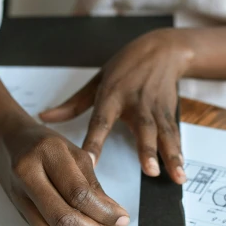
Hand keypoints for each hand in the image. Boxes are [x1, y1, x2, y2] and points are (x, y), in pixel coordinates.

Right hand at [0, 113, 129, 225]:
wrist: (8, 141)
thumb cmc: (45, 144)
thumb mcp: (75, 152)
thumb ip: (93, 183)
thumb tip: (113, 213)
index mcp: (48, 152)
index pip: (78, 192)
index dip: (104, 211)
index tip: (121, 216)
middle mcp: (29, 174)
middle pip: (63, 218)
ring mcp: (20, 195)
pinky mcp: (18, 210)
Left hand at [39, 29, 192, 183]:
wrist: (162, 50)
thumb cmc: (126, 66)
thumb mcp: (97, 80)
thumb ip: (73, 104)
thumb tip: (44, 117)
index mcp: (113, 95)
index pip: (101, 121)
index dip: (95, 142)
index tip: (90, 162)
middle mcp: (137, 102)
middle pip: (142, 128)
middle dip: (146, 150)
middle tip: (149, 171)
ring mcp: (155, 108)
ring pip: (164, 134)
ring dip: (170, 156)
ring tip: (175, 176)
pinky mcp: (169, 113)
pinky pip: (174, 135)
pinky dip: (179, 154)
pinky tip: (181, 173)